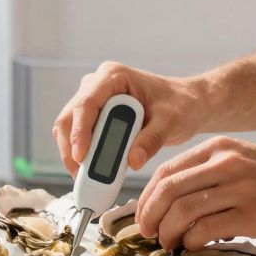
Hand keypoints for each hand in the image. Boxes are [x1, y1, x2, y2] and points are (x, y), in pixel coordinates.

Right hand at [53, 61, 209, 176]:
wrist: (186, 104)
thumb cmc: (181, 104)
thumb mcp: (171, 121)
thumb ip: (152, 139)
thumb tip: (133, 161)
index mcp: (113, 76)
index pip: (87, 103)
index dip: (80, 131)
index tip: (80, 157)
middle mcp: (97, 85)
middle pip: (70, 117)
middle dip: (71, 147)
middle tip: (81, 176)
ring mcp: (94, 100)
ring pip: (69, 128)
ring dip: (73, 154)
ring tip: (87, 178)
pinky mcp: (94, 116)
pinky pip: (79, 137)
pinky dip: (82, 155)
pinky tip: (92, 172)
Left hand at [135, 136, 255, 248]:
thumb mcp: (245, 161)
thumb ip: (211, 174)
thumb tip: (173, 202)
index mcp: (220, 148)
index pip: (166, 171)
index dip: (147, 197)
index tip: (142, 216)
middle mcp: (227, 163)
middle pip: (168, 190)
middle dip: (150, 216)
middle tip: (148, 234)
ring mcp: (241, 188)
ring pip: (184, 210)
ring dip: (168, 233)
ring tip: (169, 245)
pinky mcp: (254, 214)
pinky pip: (208, 229)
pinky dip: (192, 241)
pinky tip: (193, 247)